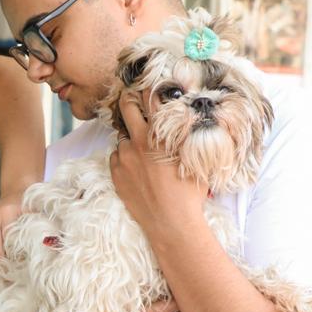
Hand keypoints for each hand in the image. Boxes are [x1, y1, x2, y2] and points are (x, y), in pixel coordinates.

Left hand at [109, 95, 206, 235]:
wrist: (171, 222)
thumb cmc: (190, 192)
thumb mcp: (195, 158)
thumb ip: (187, 136)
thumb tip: (191, 121)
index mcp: (160, 134)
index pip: (150, 98)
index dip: (148, 90)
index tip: (147, 88)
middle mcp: (139, 141)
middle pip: (127, 107)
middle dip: (129, 100)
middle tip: (132, 100)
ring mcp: (124, 158)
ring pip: (122, 137)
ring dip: (131, 139)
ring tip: (143, 152)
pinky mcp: (115, 174)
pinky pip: (116, 158)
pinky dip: (124, 159)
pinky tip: (137, 169)